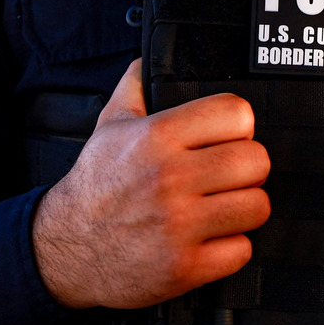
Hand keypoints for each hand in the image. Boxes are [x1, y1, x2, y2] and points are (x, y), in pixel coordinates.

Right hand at [32, 59, 270, 308]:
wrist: (66, 249)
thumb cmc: (97, 186)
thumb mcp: (109, 126)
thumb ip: (135, 86)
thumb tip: (150, 58)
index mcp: (157, 137)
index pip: (237, 114)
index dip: (240, 126)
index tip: (230, 138)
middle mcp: (169, 178)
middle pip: (257, 161)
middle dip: (249, 169)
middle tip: (230, 177)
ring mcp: (178, 225)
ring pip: (257, 206)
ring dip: (245, 208)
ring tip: (223, 207)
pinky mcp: (185, 266)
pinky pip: (242, 250)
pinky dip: (232, 247)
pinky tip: (211, 239)